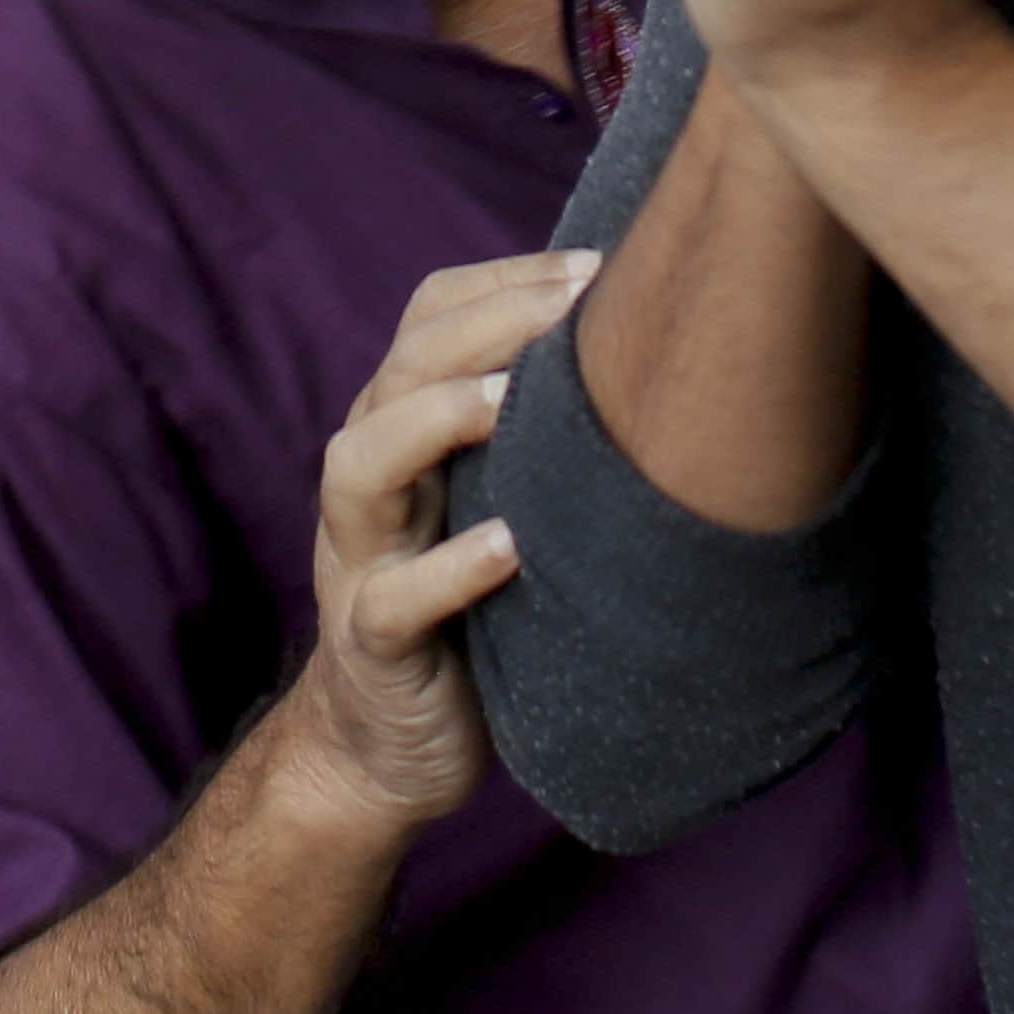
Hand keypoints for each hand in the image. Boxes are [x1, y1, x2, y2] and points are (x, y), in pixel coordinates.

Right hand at [286, 250, 594, 836]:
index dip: (505, 280)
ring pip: (362, 466)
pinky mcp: (372, 645)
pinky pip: (394, 601)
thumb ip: (536, 430)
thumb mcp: (495, 498)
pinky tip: (511, 548)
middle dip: (485, 325)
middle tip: (574, 303)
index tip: (598, 265)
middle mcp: (371, 481)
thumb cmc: (469, 604)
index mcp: (402, 429)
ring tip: (511, 399)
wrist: (385, 748)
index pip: (429, 317)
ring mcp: (360, 560)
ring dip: (435, 420)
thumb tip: (652, 346)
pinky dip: (448, 570)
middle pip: (399, 371)